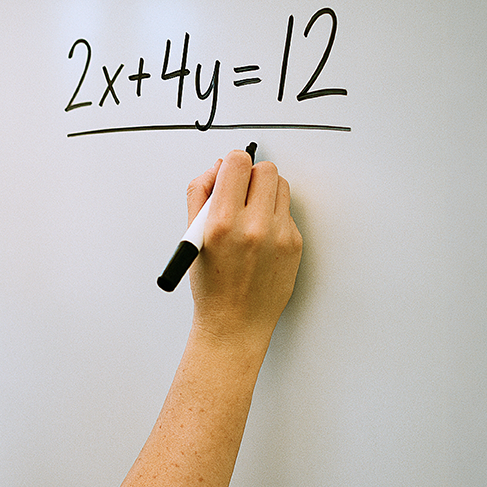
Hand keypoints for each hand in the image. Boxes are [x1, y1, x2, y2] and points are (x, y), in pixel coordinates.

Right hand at [187, 150, 302, 346]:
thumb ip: (199, 194)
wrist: (234, 324)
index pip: (238, 163)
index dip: (232, 163)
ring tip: (251, 214)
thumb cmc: (210, 285)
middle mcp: (253, 227)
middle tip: (241, 192)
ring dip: (266, 192)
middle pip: (265, 169)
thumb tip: (218, 167)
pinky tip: (260, 238)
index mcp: (221, 222)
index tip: (229, 171)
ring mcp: (279, 236)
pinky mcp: (295, 245)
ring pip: (281, 186)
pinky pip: (287, 212)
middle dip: (251, 175)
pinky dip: (274, 216)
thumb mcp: (191, 238)